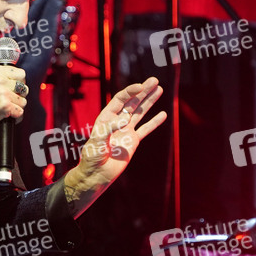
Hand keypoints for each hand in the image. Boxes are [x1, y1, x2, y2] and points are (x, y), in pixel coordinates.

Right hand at [0, 65, 27, 140]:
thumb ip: (2, 78)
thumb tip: (19, 81)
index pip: (20, 73)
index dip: (19, 82)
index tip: (14, 87)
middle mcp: (0, 80)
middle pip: (24, 86)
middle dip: (19, 95)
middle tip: (9, 99)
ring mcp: (3, 93)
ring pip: (23, 100)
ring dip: (17, 106)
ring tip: (6, 107)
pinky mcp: (5, 106)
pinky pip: (20, 111)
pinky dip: (15, 115)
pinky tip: (7, 114)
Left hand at [64, 77, 166, 215]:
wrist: (97, 175)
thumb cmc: (92, 157)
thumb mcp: (96, 142)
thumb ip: (109, 129)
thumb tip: (125, 119)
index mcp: (106, 117)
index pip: (120, 100)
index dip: (130, 92)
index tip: (141, 86)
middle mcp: (117, 121)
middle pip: (132, 102)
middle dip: (143, 91)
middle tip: (155, 80)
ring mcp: (126, 130)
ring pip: (140, 112)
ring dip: (149, 101)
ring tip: (159, 89)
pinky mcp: (133, 141)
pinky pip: (146, 129)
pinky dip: (154, 122)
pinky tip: (163, 114)